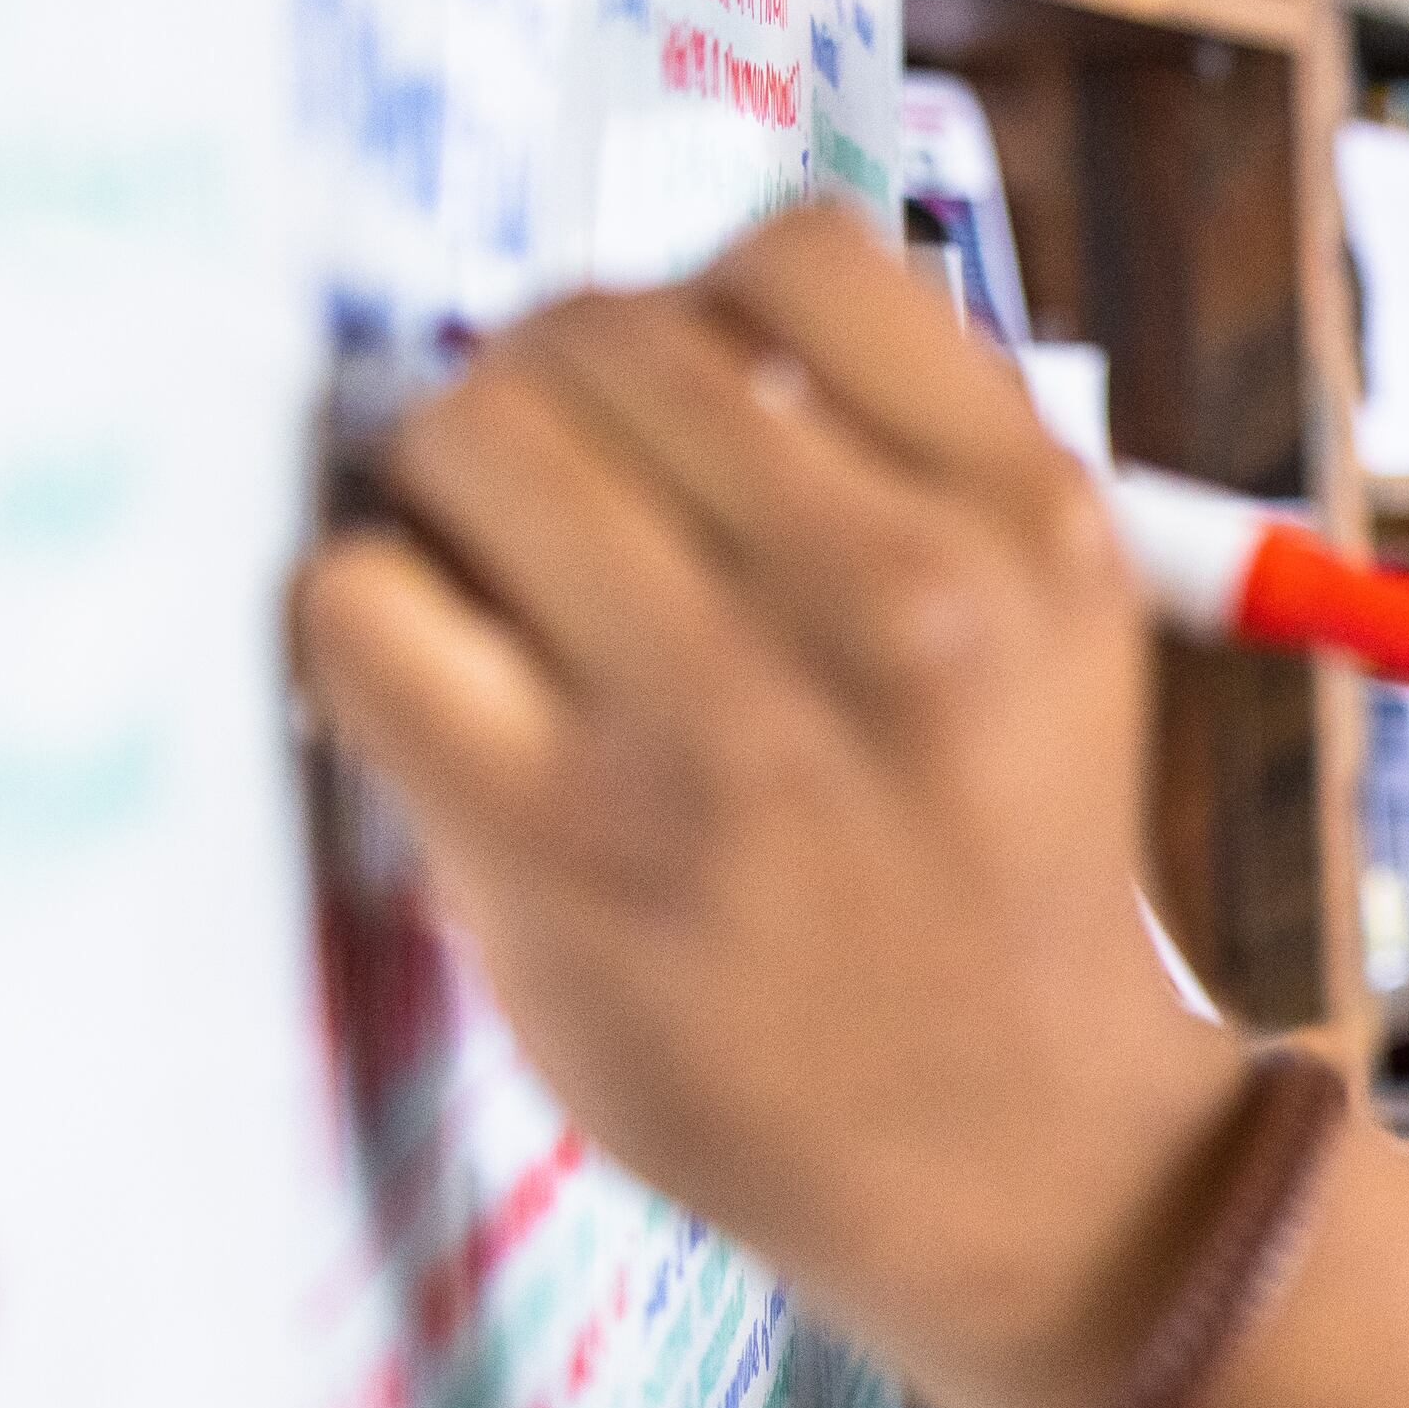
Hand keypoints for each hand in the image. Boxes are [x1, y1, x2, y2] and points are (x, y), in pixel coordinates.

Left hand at [290, 205, 1253, 1407]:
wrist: (1019, 1157)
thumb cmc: (989, 876)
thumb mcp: (1049, 629)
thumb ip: (894, 459)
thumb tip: (640, 321)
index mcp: (1026, 516)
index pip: (789, 250)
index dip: (700, 312)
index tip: (681, 406)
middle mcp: (895, 593)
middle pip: (595, 330)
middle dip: (548, 399)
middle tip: (555, 511)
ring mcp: (722, 716)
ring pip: (466, 437)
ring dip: (447, 495)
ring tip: (498, 597)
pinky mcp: (563, 837)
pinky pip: (360, 606)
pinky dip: (367, 624)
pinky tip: (437, 689)